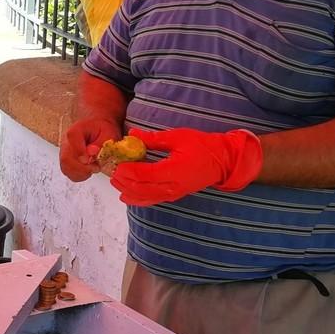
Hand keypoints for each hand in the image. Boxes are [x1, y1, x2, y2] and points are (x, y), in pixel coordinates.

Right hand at [60, 117, 122, 181]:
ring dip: (81, 173)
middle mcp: (67, 141)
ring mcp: (65, 152)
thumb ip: (101, 143)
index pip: (72, 140)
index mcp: (76, 130)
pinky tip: (88, 171)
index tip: (89, 160)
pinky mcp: (67, 161)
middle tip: (95, 167)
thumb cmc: (102, 130)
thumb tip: (93, 153)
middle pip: (66, 158)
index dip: (80, 152)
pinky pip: (68, 172)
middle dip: (82, 168)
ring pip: (65, 168)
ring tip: (93, 168)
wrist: (97, 129)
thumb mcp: (108, 133)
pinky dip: (79, 175)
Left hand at [111, 128, 263, 206]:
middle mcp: (172, 186)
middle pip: (141, 188)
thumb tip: (132, 134)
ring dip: (128, 191)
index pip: (144, 175)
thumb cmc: (202, 146)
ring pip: (145, 197)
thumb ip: (153, 138)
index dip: (128, 171)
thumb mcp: (178, 137)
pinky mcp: (174, 195)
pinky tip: (127, 195)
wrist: (223, 161)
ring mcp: (173, 193)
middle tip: (111, 172)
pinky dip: (138, 198)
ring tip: (116, 182)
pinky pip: (152, 200)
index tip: (116, 164)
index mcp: (174, 170)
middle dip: (124, 182)